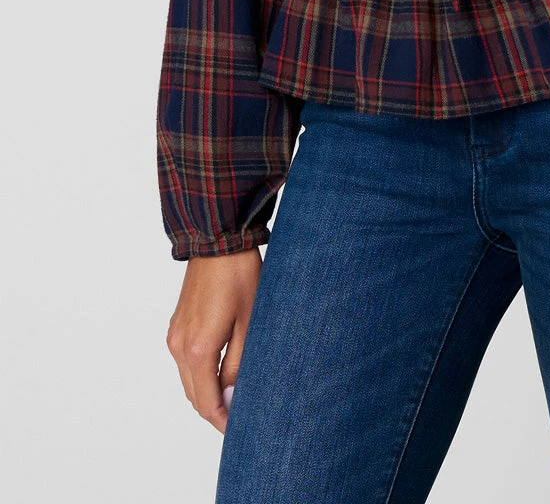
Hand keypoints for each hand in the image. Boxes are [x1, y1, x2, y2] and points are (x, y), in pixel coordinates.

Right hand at [166, 247, 262, 432]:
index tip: (239, 431)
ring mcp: (174, 336)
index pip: (206, 402)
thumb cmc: (240, 278)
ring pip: (188, 380)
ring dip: (206, 394)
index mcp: (198, 350)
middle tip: (240, 419)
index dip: (222, 421)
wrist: (218, 242)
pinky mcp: (176, 326)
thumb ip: (239, 365)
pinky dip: (200, 375)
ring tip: (234, 398)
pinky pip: (185, 362)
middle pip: (194, 396)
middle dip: (214, 411)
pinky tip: (221, 373)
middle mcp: (179, 347)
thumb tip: (232, 398)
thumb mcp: (249, 324)